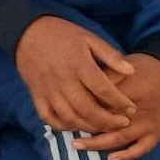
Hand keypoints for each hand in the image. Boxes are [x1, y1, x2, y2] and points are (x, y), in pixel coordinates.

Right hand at [16, 16, 136, 132]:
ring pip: (69, 117)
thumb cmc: (61, 34)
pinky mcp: (36, 94)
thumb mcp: (88, 37)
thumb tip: (131, 71)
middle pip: (87, 109)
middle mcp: (63, 79)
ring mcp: (48, 89)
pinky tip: (75, 125)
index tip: (131, 108)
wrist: (27, 32)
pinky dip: (62, 126)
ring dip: (89, 127)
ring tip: (103, 127)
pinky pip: (48, 117)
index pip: (103, 89)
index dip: (120, 102)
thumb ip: (110, 55)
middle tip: (123, 123)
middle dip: (108, 121)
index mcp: (78, 64)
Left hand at [73, 53, 159, 159]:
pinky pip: (142, 148)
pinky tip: (111, 158)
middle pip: (108, 122)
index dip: (84, 106)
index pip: (102, 102)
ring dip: (98, 143)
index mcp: (131, 90)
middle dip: (85, 126)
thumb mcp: (121, 66)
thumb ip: (104, 77)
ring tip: (77, 144)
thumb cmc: (140, 67)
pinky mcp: (157, 132)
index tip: (66, 107)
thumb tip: (79, 89)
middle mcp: (140, 110)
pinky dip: (127, 155)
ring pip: (120, 138)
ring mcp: (150, 124)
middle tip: (64, 127)